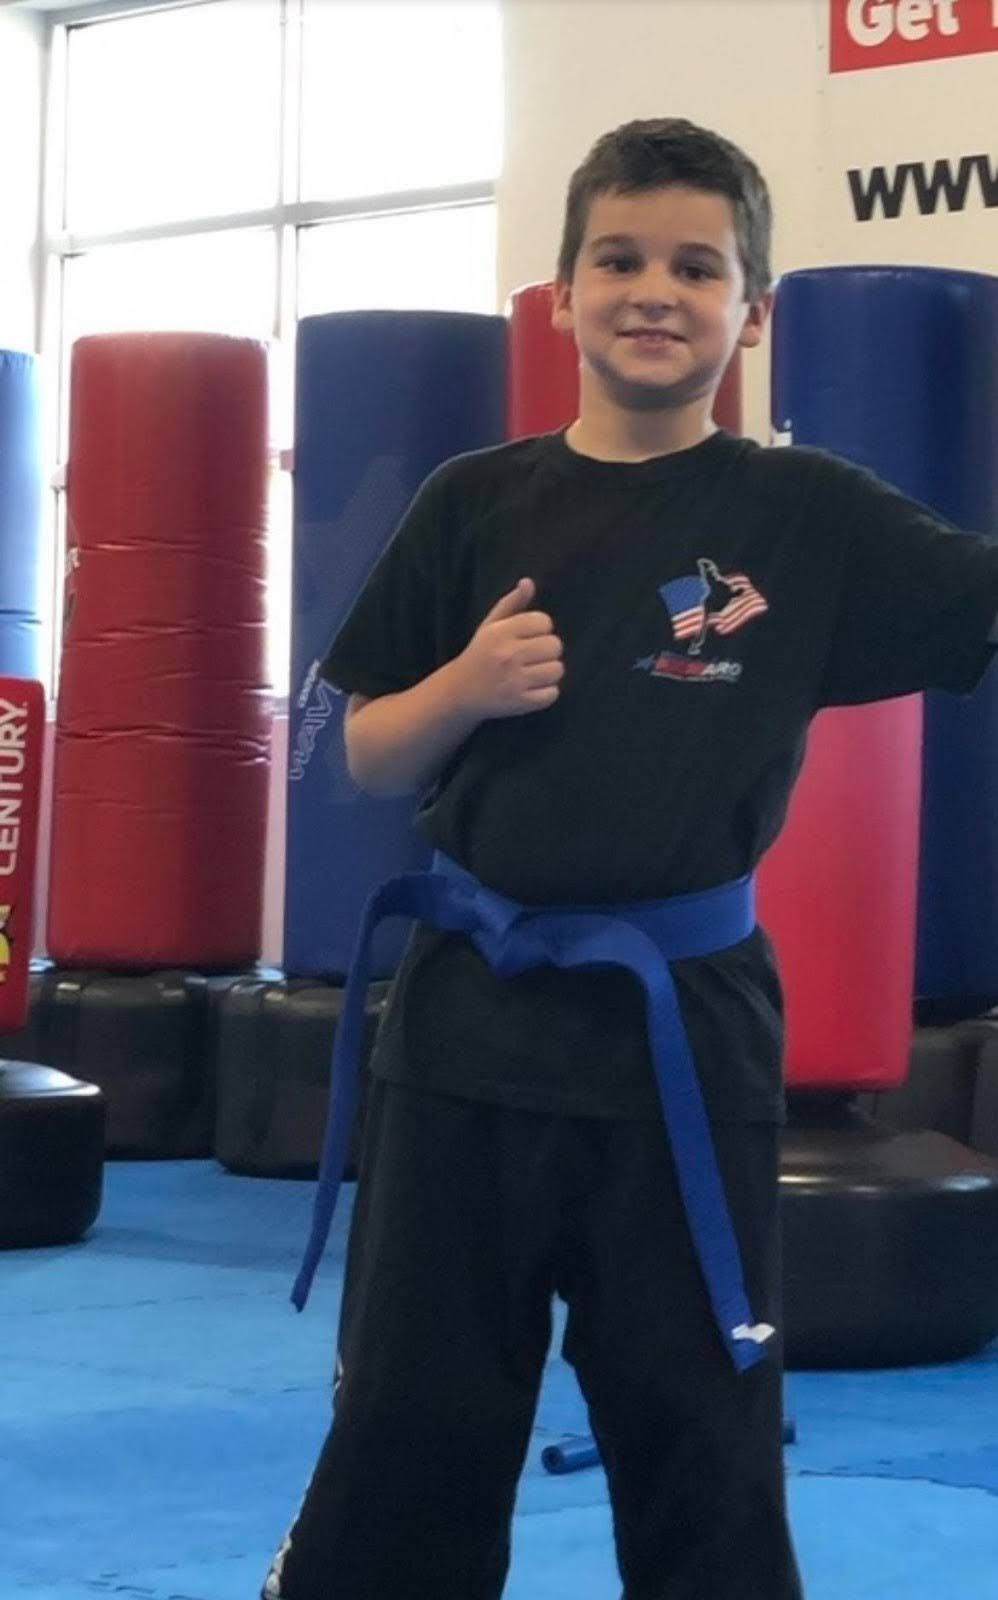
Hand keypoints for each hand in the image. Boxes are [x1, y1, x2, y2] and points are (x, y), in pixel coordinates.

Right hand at [453, 578, 563, 718]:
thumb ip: (511, 603)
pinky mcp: (519, 702)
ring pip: (557, 670)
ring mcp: (514, 681)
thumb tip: (528, 582)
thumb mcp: (490, 626)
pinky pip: (552, 694)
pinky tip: (533, 689)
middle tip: (533, 656)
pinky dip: (547, 693)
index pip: (543, 621)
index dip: (541, 629)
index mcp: (500, 632)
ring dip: (550, 672)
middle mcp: (507, 655)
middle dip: (548, 650)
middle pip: (555, 645)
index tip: (530, 637)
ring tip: (534, 673)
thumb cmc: (480, 654)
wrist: (459, 692)